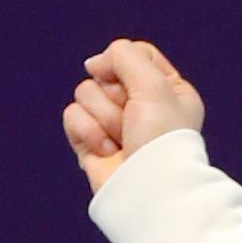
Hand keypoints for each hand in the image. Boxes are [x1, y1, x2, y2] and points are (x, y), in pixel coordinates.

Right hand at [62, 38, 205, 194]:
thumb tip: (94, 63)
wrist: (148, 188)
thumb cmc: (161, 138)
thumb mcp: (154, 84)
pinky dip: (87, 133)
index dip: (125, 63)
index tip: (133, 83)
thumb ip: (125, 56)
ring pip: (85, 93)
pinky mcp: (91, 140)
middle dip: (114, 97)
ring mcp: (115, 123)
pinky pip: (72, 115)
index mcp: (168, 89)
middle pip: (105, 73)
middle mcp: (142, 104)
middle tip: (133, 120)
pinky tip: (108, 151)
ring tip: (123, 140)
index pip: (135, 54)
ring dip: (103, 117)